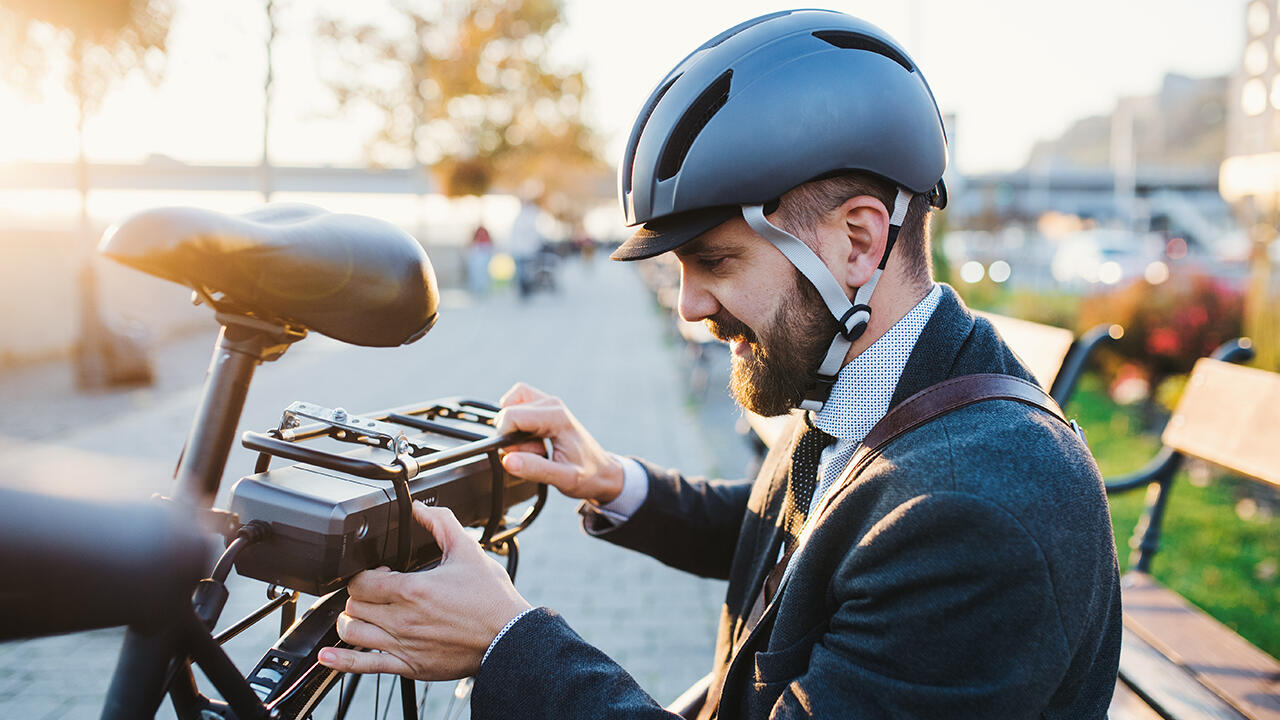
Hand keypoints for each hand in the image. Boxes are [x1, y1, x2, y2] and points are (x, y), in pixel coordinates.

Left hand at [317, 503, 531, 680]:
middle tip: (375, 591)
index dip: (365, 572)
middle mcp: (403, 619)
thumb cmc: (491, 600)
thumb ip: (441, 523)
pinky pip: (364, 666)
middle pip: (354, 605)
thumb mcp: (468, 551)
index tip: (380, 571)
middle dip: (359, 594)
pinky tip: (327, 656)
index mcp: (413, 589)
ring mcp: (403, 645)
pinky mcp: (409, 666)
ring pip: (352, 632)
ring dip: (351, 620)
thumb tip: (420, 508)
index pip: (362, 581)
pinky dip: (340, 661)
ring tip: (363, 614)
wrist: (508, 637)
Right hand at [495, 383, 624, 504]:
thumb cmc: (588, 475)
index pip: (510, 416)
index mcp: (556, 417)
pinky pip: (517, 405)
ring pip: (509, 405)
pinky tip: (531, 440)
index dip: (507, 439)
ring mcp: (548, 403)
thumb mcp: (564, 479)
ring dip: (513, 428)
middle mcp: (552, 404)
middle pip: (508, 412)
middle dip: (512, 437)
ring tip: (534, 447)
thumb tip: (507, 460)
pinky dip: (515, 423)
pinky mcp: (544, 407)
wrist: (603, 472)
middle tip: (536, 453)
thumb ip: (535, 469)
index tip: (525, 455)